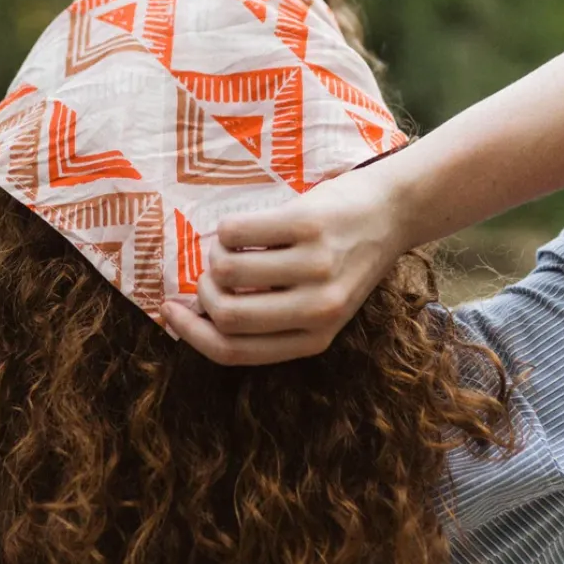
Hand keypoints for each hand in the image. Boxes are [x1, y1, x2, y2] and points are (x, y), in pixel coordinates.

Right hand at [161, 163, 409, 364]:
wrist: (392, 211)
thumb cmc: (344, 259)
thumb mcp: (317, 305)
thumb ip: (270, 319)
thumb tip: (200, 317)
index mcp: (315, 338)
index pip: (234, 352)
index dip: (191, 335)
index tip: (171, 312)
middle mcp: (317, 309)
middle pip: (226, 315)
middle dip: (202, 293)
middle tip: (209, 274)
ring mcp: (315, 266)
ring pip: (226, 271)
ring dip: (215, 256)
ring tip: (232, 246)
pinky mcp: (308, 224)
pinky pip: (235, 232)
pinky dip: (226, 229)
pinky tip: (244, 227)